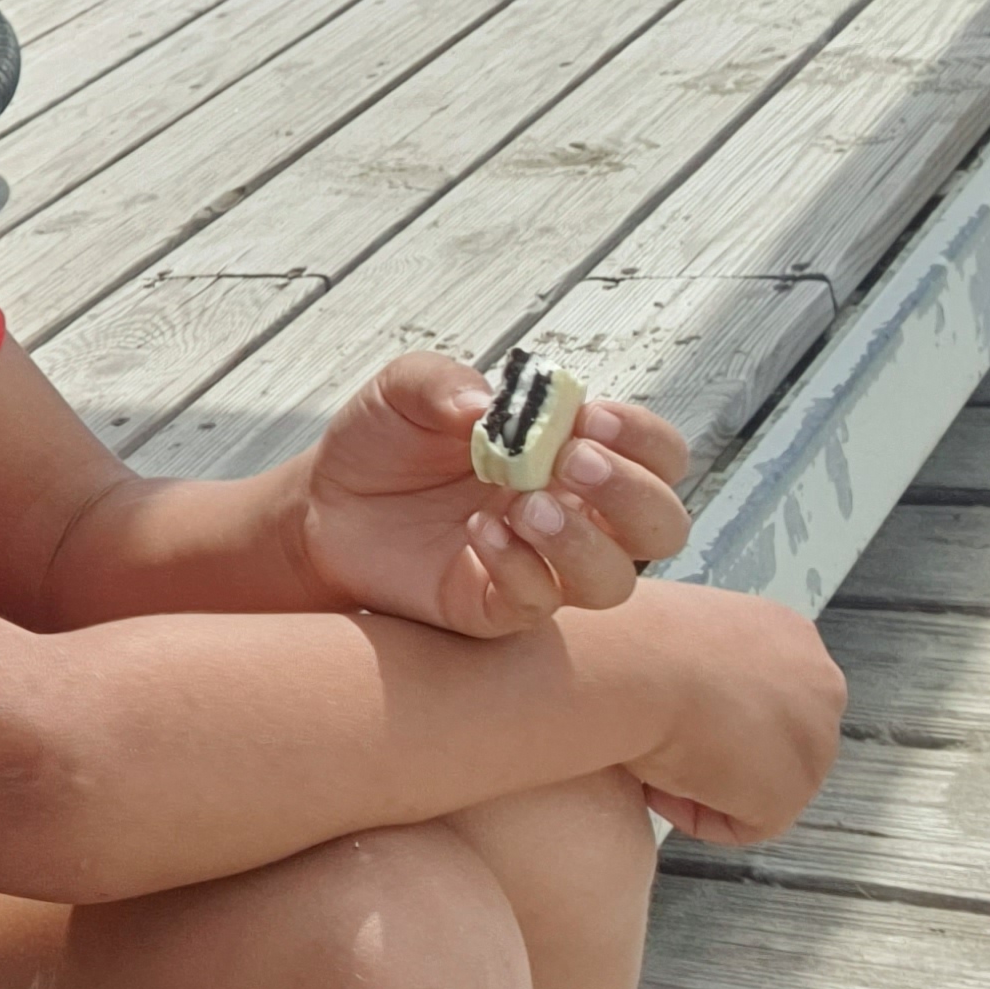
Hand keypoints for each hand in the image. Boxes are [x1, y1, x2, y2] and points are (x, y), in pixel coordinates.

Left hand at [290, 352, 693, 636]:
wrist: (327, 501)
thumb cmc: (385, 441)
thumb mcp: (405, 389)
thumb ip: (443, 382)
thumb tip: (486, 407)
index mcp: (572, 453)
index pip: (657, 455)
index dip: (642, 438)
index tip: (589, 419)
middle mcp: (575, 514)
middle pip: (662, 525)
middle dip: (631, 492)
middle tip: (570, 461)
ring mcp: (542, 565)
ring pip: (615, 580)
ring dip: (581, 541)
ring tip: (525, 505)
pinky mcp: (497, 606)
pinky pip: (537, 603)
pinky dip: (519, 568)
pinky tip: (478, 532)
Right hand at [586, 578, 847, 843]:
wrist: (631, 664)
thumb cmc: (630, 636)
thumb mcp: (679, 628)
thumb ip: (704, 656)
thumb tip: (676, 681)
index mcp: (792, 635)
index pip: (766, 689)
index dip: (714, 708)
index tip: (667, 709)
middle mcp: (822, 685)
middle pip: (775, 737)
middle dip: (721, 747)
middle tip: (663, 744)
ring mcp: (816, 742)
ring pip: (759, 781)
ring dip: (707, 780)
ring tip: (650, 762)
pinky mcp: (788, 794)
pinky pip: (742, 824)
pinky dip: (696, 814)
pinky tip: (654, 786)